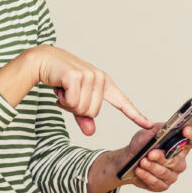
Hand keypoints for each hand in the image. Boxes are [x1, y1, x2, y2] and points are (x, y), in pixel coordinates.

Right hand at [32, 46, 152, 135]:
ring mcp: (90, 76)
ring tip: (63, 90)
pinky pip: (73, 103)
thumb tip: (91, 132)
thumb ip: (83, 117)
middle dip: (76, 110)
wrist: (43, 60)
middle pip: (93, 113)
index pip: (123, 102)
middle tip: (67, 95)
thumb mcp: (74, 100)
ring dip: (68, 104)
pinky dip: (62, 100)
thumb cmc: (60, 79)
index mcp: (104, 83)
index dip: (135, 115)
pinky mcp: (77, 77)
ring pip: (83, 109)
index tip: (148, 126)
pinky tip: (59, 87)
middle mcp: (100, 78)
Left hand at [124, 125, 191, 192]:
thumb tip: (166, 126)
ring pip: (164, 172)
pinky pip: (156, 182)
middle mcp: (179, 161)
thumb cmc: (141, 145)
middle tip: (151, 154)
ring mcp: (172, 174)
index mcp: (179, 145)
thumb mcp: (147, 133)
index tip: (185, 130)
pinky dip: (146, 176)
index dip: (191, 135)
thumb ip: (158, 129)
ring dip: (151, 166)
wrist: (127, 159)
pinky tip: (139, 170)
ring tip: (142, 161)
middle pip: (176, 161)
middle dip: (162, 157)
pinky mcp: (162, 185)